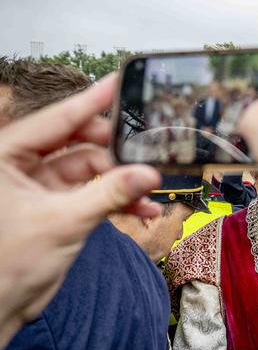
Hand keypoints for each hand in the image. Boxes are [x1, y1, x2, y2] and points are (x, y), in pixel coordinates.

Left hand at [0, 76, 160, 349]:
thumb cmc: (6, 266)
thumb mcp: (64, 223)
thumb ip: (109, 193)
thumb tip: (149, 173)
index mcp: (5, 156)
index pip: (56, 119)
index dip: (91, 102)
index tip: (119, 83)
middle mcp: (19, 166)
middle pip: (77, 142)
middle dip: (115, 150)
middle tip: (148, 150)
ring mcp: (37, 188)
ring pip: (89, 170)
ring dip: (121, 180)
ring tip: (150, 188)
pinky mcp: (53, 209)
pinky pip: (91, 194)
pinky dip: (115, 200)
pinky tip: (142, 209)